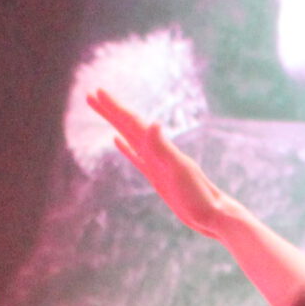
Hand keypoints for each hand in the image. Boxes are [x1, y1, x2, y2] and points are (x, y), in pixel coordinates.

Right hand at [90, 89, 234, 236]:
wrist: (214, 214)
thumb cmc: (199, 195)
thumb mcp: (179, 171)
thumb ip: (163, 148)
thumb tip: (153, 123)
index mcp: (158, 148)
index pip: (131, 122)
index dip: (114, 107)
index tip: (97, 91)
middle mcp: (156, 151)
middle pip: (127, 125)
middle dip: (109, 109)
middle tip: (89, 94)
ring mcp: (155, 163)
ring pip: (129, 137)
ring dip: (114, 123)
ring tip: (102, 110)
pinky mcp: (156, 176)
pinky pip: (136, 157)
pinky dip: (125, 147)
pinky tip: (118, 142)